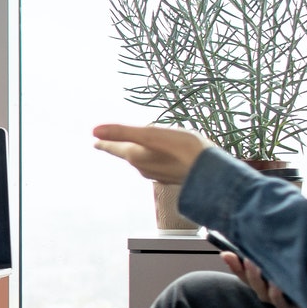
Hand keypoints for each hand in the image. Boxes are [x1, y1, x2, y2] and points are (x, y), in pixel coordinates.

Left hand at [92, 124, 210, 185]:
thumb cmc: (184, 150)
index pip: (115, 148)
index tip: (95, 141)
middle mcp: (144, 167)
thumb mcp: (151, 135)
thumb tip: (94, 131)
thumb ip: (122, 132)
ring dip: (137, 153)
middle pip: (128, 154)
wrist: (212, 174)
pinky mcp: (172, 176)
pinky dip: (154, 158)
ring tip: (135, 147)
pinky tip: (161, 157)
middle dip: (120, 147)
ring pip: (142, 161)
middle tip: (111, 143)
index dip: (105, 142)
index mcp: (136, 156)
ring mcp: (158, 174)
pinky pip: (157, 165)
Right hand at [219, 252, 306, 307]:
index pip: (243, 273)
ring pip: (264, 293)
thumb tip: (245, 242)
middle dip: (247, 271)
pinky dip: (277, 294)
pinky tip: (277, 284)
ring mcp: (282, 301)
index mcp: (265, 280)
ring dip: (259, 281)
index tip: (226, 253)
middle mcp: (270, 291)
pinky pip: (282, 303)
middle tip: (247, 259)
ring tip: (258, 267)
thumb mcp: (287, 260)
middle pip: (253, 283)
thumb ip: (267, 252)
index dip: (234, 265)